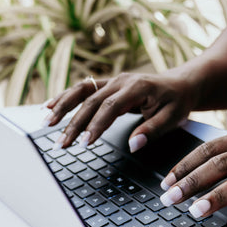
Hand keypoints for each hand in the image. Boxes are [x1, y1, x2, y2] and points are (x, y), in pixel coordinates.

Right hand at [43, 72, 198, 151]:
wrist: (180, 84)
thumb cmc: (177, 101)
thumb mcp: (173, 118)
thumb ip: (152, 131)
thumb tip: (134, 145)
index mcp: (137, 87)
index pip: (111, 107)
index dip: (96, 124)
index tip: (85, 142)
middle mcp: (121, 81)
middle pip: (90, 101)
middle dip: (73, 123)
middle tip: (61, 144)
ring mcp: (112, 81)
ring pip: (81, 91)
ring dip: (62, 106)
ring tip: (46, 123)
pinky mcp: (107, 85)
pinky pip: (82, 89)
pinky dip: (65, 97)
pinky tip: (49, 107)